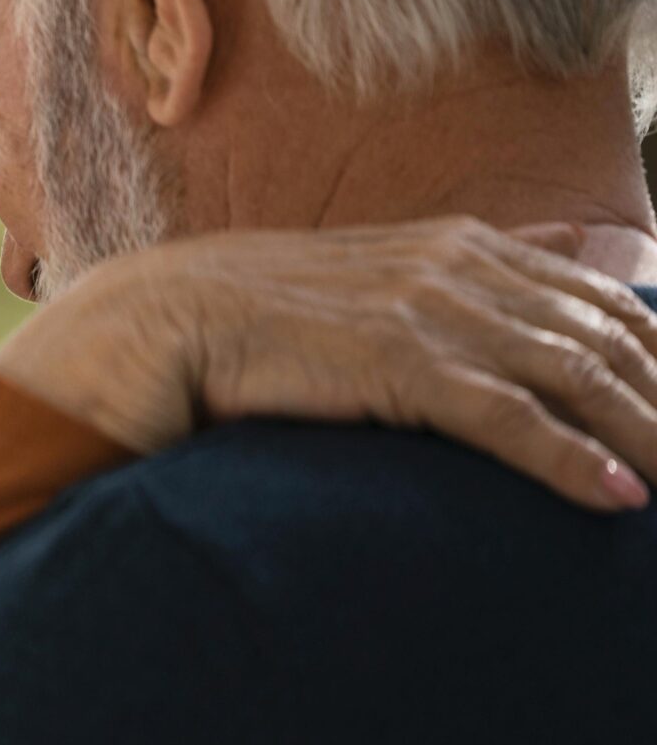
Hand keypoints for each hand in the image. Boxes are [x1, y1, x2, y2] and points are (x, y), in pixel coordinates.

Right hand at [0, 217, 656, 511]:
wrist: (138, 330)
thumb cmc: (238, 329)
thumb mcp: (359, 295)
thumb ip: (447, 287)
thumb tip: (534, 279)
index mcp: (453, 246)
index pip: (601, 300)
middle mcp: (452, 265)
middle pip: (608, 336)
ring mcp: (422, 309)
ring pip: (575, 373)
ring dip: (645, 435)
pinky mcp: (386, 362)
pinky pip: (501, 412)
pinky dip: (565, 457)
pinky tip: (612, 497)